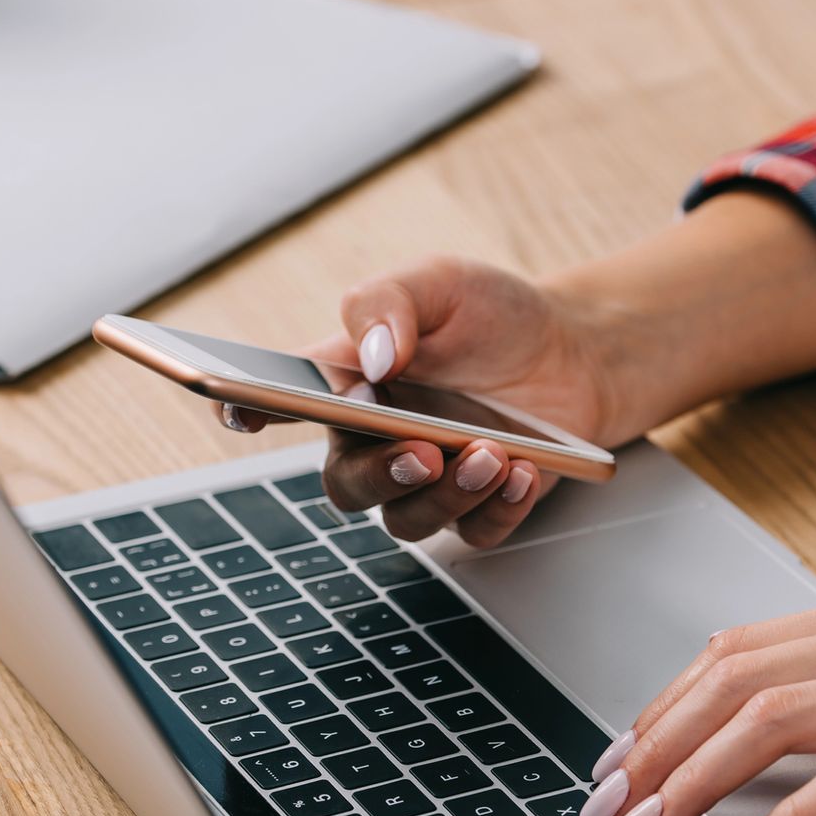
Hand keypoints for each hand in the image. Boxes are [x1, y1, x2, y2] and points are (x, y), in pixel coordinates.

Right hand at [226, 254, 622, 547]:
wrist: (575, 349)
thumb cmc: (492, 316)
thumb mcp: (441, 281)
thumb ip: (391, 302)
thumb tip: (373, 357)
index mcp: (347, 384)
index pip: (280, 400)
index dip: (246, 407)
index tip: (241, 410)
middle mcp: (376, 442)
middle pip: (345, 485)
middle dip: (379, 475)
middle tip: (420, 451)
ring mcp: (426, 481)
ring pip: (407, 519)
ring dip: (448, 493)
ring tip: (491, 453)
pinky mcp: (479, 508)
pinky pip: (474, 533)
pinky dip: (498, 509)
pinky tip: (520, 472)